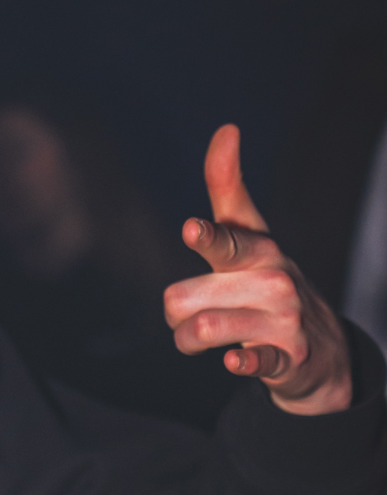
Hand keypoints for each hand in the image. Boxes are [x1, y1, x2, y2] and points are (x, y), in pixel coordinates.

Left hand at [163, 124, 350, 416]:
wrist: (319, 349)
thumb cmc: (267, 282)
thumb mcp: (252, 236)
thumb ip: (228, 188)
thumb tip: (226, 129)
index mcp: (258, 251)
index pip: (229, 241)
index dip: (207, 237)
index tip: (191, 230)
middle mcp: (273, 281)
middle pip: (184, 299)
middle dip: (174, 314)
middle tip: (193, 314)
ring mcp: (284, 319)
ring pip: (203, 330)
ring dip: (187, 341)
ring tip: (201, 340)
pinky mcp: (289, 357)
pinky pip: (255, 363)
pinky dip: (242, 365)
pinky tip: (235, 362)